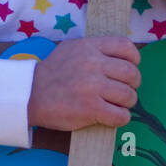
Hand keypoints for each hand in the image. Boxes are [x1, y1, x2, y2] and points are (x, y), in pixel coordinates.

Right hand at [27, 36, 141, 131]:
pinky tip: (111, 117)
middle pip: (132, 74)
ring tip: (116, 105)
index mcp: (91, 47)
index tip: (129, 70)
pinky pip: (120, 116)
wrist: (30, 94)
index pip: (127, 48)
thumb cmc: (53, 73)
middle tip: (123, 92)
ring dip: (126, 103)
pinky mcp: (91, 109)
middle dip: (132, 85)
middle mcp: (94, 64)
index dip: (134, 61)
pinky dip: (120, 118)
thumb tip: (120, 58)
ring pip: (129, 96)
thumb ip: (95, 49)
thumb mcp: (72, 49)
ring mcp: (94, 87)